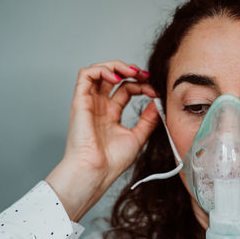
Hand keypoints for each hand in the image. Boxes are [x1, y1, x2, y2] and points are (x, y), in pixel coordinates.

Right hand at [46, 61, 158, 220]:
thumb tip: (159, 104)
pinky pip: (85, 75)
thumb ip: (148, 120)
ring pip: (98, 71)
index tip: (156, 91)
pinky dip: (101, 69)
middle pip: (113, 77)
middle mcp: (99, 106)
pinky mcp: (80, 101)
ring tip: (132, 72)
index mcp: (111, 114)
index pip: (126, 89)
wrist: (96, 172)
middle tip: (145, 75)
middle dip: (130, 71)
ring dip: (116, 66)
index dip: (142, 86)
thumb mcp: (137, 137)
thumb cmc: (111, 161)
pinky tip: (116, 77)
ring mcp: (89, 102)